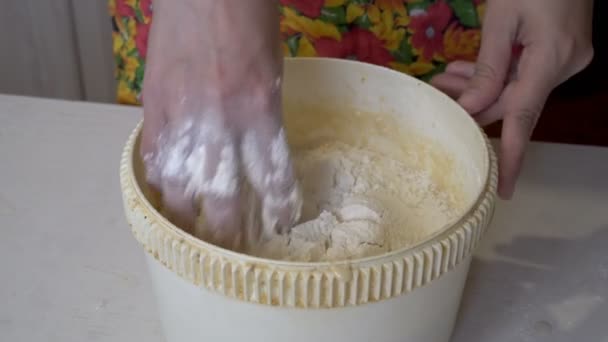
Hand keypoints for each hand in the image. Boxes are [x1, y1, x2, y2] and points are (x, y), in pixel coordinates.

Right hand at [140, 0, 300, 248]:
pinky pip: (154, 156)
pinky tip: (164, 191)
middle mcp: (222, 125)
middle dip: (229, 228)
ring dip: (187, 214)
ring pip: (182, 187)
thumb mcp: (271, 71)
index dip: (277, 208)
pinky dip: (159, 178)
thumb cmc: (248, 19)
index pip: (272, 178)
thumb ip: (262, 114)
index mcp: (262, 112)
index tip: (279, 226)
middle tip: (232, 244)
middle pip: (225, 196)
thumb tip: (255, 148)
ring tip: (191, 231)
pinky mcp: (153, 107)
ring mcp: (183, 118)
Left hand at [431, 0, 593, 198]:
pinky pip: (524, 72)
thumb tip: (471, 109)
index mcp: (550, 58)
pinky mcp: (561, 50)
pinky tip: (467, 69)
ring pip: (515, 87)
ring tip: (446, 78)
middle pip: (513, 102)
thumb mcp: (503, 17)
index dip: (512, 157)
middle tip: (439, 95)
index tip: (503, 189)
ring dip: (480, 86)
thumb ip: (487, 66)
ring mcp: (565, 58)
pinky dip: (497, 72)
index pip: (525, 118)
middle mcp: (563, 65)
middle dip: (473, 104)